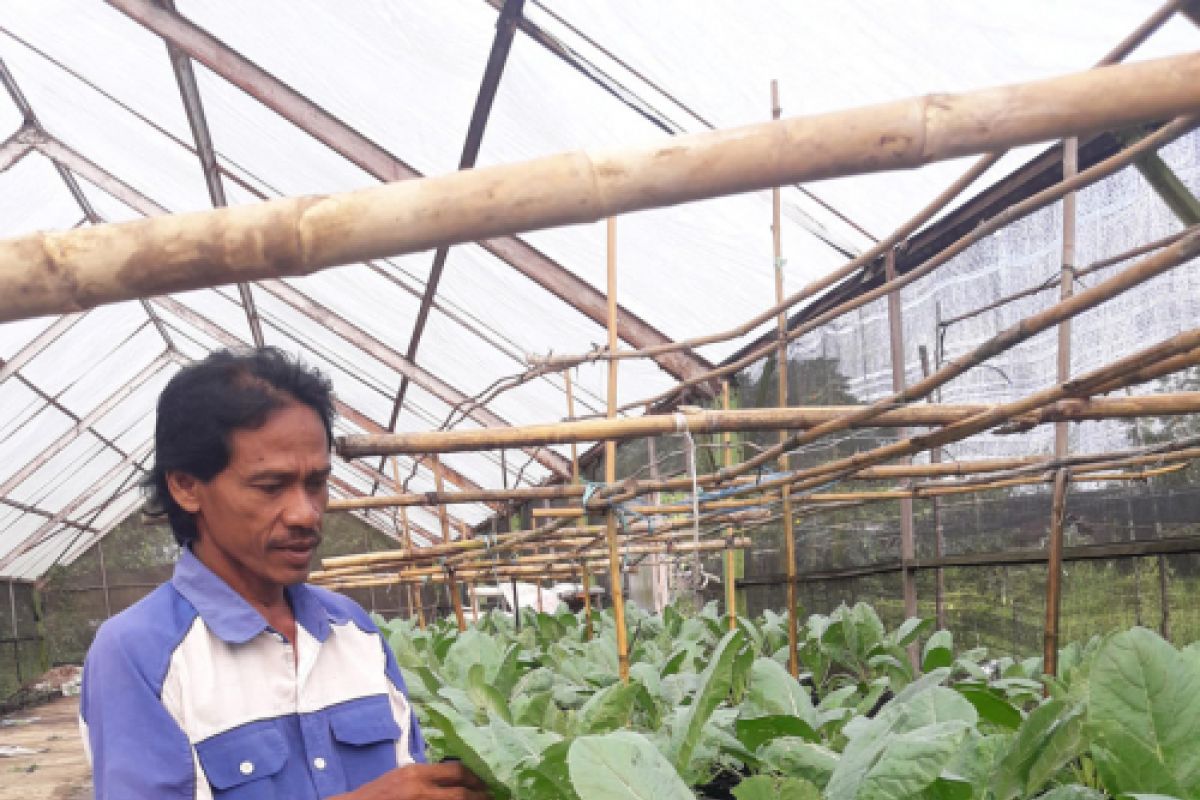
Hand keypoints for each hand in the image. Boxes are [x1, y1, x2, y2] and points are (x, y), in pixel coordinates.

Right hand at [333, 762, 491, 799]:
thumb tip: (452, 778)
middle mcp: (420, 789)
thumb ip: (426, 776)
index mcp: (417, 773)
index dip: (474, 778)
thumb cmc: (378, 793)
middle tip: (491, 797)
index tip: (484, 783)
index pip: (456, 772)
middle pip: (460, 794)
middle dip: (479, 797)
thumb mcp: (402, 775)